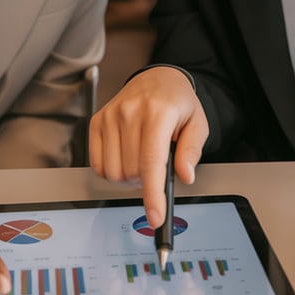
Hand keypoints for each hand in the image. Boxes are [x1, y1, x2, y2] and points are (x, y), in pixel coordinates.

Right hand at [89, 66, 207, 228]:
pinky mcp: (97, 121)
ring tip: (141, 159)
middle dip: (146, 180)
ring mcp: (111, 116)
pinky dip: (112, 170)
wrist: (158, 78)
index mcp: (159, 112)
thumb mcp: (197, 123)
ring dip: (128, 177)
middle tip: (156, 166)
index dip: (153, 194)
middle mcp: (130, 112)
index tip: (156, 216)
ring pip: (113, 172)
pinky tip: (125, 157)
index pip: (151, 162)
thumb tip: (185, 176)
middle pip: (132, 172)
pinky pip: (98, 164)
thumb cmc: (178, 103)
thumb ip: (192, 151)